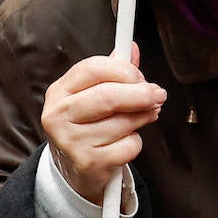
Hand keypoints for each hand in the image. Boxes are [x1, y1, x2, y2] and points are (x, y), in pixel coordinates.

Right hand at [40, 42, 165, 203]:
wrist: (73, 169)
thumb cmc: (87, 125)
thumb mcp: (91, 94)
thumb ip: (113, 70)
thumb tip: (131, 48)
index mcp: (60, 91)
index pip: (92, 68)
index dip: (124, 69)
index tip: (141, 76)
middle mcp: (59, 116)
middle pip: (107, 96)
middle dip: (141, 93)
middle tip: (157, 94)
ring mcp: (72, 142)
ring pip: (122, 122)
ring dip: (143, 117)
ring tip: (147, 115)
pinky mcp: (89, 163)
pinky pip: (127, 146)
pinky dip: (136, 141)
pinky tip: (126, 140)